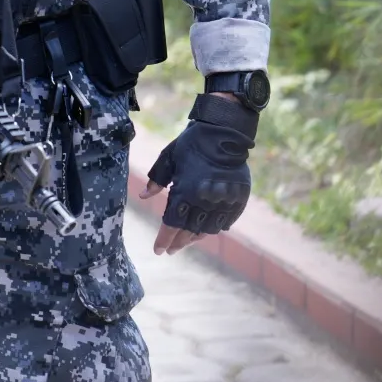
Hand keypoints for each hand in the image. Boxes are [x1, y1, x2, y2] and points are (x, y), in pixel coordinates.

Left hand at [142, 92, 256, 254]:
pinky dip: (215, 228)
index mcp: (186, 190)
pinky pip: (225, 221)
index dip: (164, 239)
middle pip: (189, 230)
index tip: (158, 249)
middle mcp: (205, 199)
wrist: (224, 131)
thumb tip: (143, 195)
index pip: (172, 223)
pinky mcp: (238, 198)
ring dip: (195, 238)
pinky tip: (206, 231)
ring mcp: (224, 200)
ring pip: (208, 229)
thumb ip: (156, 179)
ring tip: (186, 242)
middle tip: (171, 250)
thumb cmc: (191, 144)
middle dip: (178, 242)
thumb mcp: (168, 158)